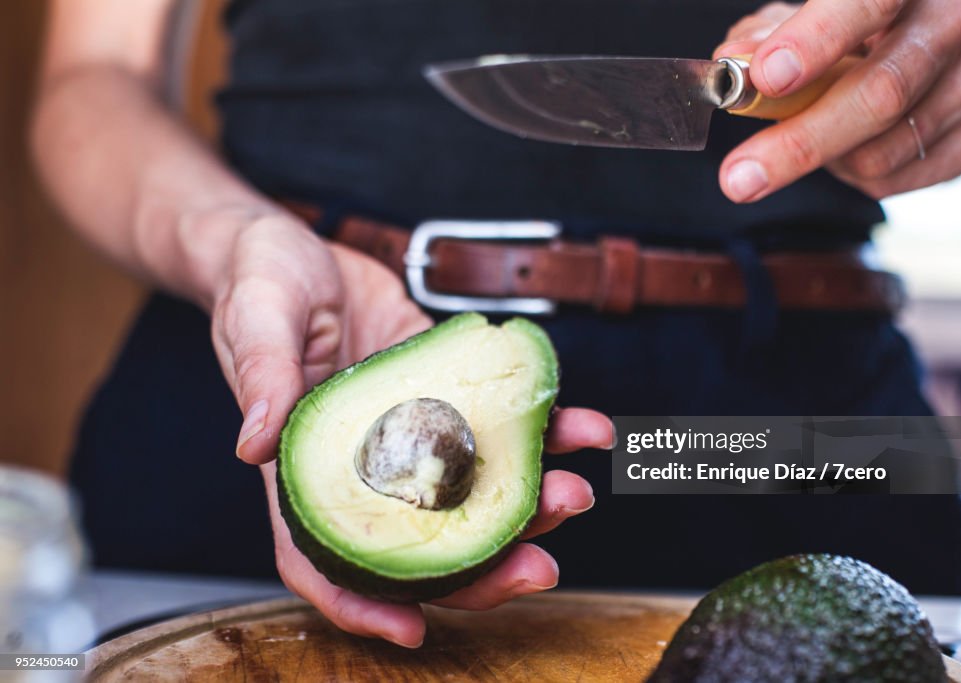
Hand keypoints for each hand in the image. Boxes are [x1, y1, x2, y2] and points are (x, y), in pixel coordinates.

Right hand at [207, 210, 614, 645]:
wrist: (298, 244)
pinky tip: (583, 424)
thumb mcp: (254, 317)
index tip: (413, 631)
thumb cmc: (258, 281)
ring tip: (577, 489)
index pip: (320, 557)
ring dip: (529, 502)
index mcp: (306, 468)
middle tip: (542, 564)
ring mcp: (411, 432)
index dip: (360, 603)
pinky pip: (498, 423)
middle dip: (484, 565)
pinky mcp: (446, 393)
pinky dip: (545, 429)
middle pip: (422, 541)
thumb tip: (252, 447)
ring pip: (472, 490)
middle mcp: (364, 465)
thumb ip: (261, 377)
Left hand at [714, 0, 960, 201]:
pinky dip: (854, 177)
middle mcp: (951, 23)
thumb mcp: (805, 22)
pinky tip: (850, 151)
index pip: (868, 2)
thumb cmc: (859, 34)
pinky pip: (895, 179)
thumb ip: (765, 38)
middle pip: (879, 93)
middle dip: (799, 143)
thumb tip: (734, 60)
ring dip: (826, 160)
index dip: (815, 40)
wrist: (944, 58)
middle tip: (737, 176)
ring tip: (813, 137)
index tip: (765, 78)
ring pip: (880, 150)